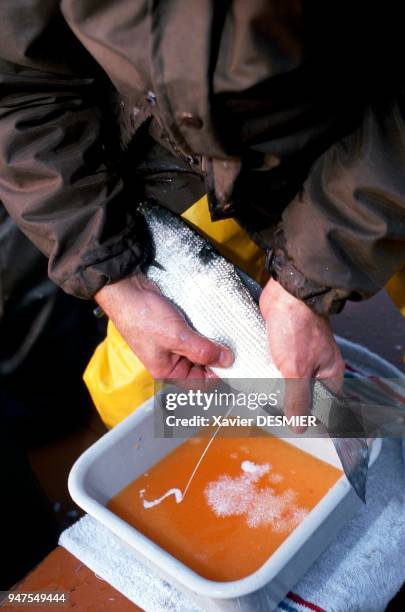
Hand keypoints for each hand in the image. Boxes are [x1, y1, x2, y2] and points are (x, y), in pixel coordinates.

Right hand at [95, 274, 233, 379]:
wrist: (128, 289)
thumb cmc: (143, 317)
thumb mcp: (177, 337)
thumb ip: (203, 351)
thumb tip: (227, 361)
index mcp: (167, 370)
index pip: (199, 382)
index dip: (218, 375)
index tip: (235, 362)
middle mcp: (170, 359)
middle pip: (202, 365)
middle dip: (217, 356)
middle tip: (234, 345)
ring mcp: (172, 342)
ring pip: (200, 348)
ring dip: (212, 341)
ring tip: (225, 333)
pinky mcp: (175, 326)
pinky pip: (195, 333)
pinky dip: (205, 329)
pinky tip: (214, 323)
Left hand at [259, 278, 344, 430]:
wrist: (285, 293)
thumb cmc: (297, 326)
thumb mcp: (297, 369)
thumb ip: (297, 398)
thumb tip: (298, 425)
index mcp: (329, 373)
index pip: (324, 405)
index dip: (310, 417)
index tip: (293, 427)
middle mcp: (317, 365)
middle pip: (304, 393)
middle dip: (288, 403)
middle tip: (270, 415)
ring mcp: (300, 354)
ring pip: (287, 379)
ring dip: (274, 387)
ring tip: (258, 400)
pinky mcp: (283, 345)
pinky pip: (276, 365)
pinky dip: (266, 371)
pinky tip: (254, 380)